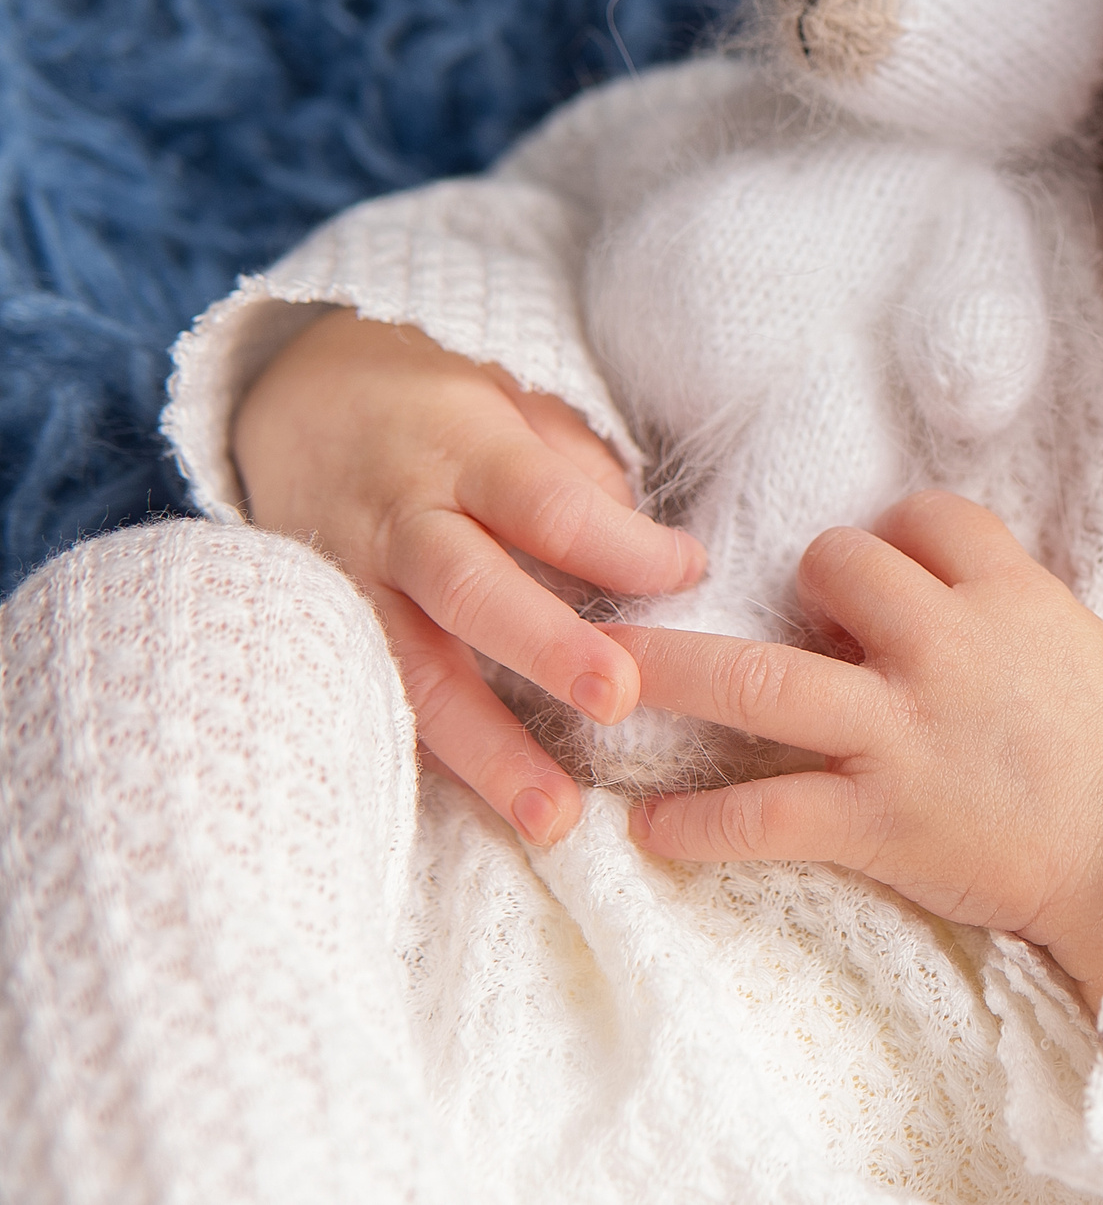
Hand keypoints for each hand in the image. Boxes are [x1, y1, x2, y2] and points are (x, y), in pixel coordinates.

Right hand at [234, 309, 705, 843]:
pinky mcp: (327, 638)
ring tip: (552, 816)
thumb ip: (577, 474)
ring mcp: (354, 586)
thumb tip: (648, 558)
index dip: (618, 542)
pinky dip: (431, 764)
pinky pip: (379, 705)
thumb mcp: (514, 405)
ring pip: (415, 673)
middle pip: (472, 588)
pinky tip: (485, 815)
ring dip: (486, 751)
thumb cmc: (442, 415)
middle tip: (618, 700)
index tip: (689, 571)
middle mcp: (402, 520)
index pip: (545, 501)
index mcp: (463, 450)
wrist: (296, 403)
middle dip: (546, 649)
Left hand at [610, 491, 1102, 1012]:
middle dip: (804, 577)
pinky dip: (698, 825)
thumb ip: (1004, 604)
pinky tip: (650, 831)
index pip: (924, 517)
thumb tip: (932, 586)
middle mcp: (943, 648)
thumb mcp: (1078, 643)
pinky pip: (765, 815)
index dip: (894, 533)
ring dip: (672, 670)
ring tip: (607, 677)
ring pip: (760, 679)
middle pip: (835, 561)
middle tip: (798, 618)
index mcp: (1007, 596)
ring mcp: (903, 733)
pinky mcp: (879, 820)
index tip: (881, 565)